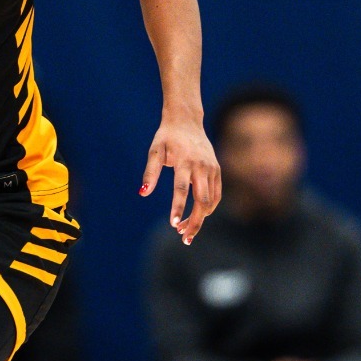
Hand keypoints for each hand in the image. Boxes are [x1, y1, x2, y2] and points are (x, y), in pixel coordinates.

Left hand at [141, 115, 220, 244]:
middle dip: (195, 221)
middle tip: (184, 238)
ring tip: (186, 231)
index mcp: (186, 161)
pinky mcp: (217, 171)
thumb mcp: (154, 151)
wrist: (187, 121)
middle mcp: (202, 166)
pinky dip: (208, 209)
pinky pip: (216, 195)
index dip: (178, 208)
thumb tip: (143, 193)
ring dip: (201, 218)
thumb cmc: (167, 137)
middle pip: (202, 200)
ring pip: (211, 201)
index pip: (182, 189)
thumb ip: (150, 173)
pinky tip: (197, 217)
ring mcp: (212, 169)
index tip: (174, 225)